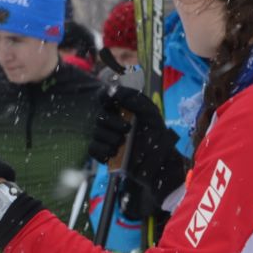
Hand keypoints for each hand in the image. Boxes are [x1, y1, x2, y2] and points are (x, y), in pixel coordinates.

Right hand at [90, 86, 186, 211]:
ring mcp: (108, 138)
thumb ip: (133, 99)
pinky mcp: (105, 153)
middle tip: (127, 130)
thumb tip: (114, 90)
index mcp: (123, 109)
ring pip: (96, 133)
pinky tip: (113, 153)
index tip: (109, 101)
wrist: (160, 163)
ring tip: (123, 144)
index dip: (104, 96)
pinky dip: (101, 151)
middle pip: (99, 117)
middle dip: (112, 123)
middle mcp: (113, 122)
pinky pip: (93, 149)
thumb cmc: (158, 136)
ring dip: (110, 138)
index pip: (106, 97)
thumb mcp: (150, 113)